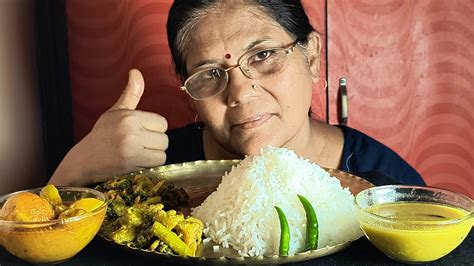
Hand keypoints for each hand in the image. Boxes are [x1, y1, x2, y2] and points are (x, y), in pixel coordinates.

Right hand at [49, 69, 168, 185]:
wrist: (84, 160)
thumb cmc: (102, 135)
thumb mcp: (115, 111)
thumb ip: (131, 93)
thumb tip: (136, 71)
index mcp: (129, 116)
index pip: (162, 122)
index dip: (154, 129)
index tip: (141, 133)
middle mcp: (130, 130)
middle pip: (164, 139)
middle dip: (155, 143)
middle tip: (139, 145)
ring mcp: (131, 147)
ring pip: (162, 152)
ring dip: (154, 155)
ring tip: (138, 153)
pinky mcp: (131, 162)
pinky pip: (157, 163)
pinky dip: (150, 165)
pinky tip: (137, 162)